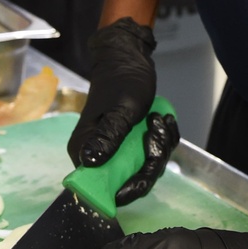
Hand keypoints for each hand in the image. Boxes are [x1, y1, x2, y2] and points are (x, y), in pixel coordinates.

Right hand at [67, 18, 178, 204]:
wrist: (130, 59)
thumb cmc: (123, 81)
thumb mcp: (122, 109)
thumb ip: (109, 137)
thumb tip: (89, 162)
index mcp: (85, 151)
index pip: (103, 189)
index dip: (130, 186)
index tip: (149, 163)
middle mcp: (96, 157)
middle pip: (129, 181)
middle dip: (151, 159)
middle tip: (156, 128)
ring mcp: (114, 152)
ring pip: (144, 169)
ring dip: (159, 146)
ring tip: (159, 119)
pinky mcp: (129, 146)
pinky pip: (150, 156)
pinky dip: (162, 141)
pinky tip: (162, 119)